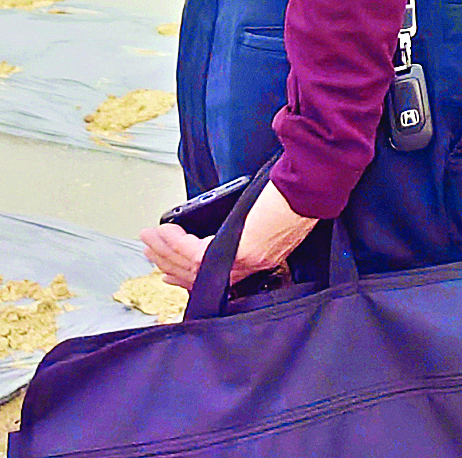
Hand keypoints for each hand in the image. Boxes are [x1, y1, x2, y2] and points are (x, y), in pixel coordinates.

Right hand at [138, 179, 317, 293]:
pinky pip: (195, 252)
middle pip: (199, 275)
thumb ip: (249, 224)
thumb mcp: (271, 215)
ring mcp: (244, 260)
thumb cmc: (300, 193)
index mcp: (259, 259)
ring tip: (148, 239)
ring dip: (165, 252)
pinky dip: (176, 242)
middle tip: (149, 251)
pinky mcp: (239, 249)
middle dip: (168, 263)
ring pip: (192, 267)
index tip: (168, 271)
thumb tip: (224, 219)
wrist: (313, 185)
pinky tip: (165, 231)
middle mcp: (251, 266)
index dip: (187, 276)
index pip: (216, 277)